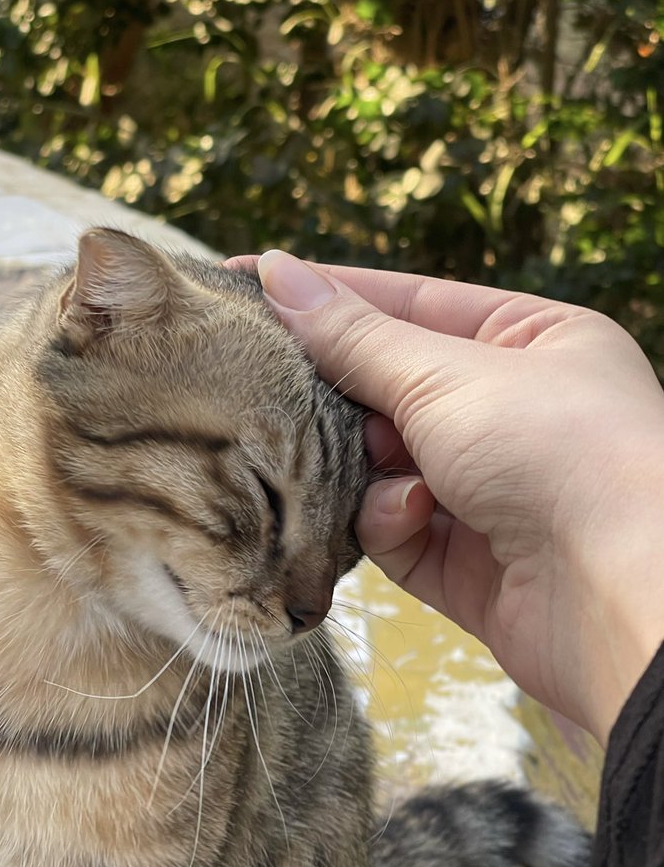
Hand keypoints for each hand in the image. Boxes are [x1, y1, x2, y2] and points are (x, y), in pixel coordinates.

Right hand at [227, 250, 663, 743]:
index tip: (244, 283)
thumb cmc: (559, 452)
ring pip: (378, 464)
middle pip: (386, 389)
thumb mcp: (448, 374)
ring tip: (376, 466)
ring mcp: (488, 490)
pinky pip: (394, 529)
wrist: (622, 593)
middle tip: (269, 386)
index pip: (407, 305)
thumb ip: (354, 337)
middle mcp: (511, 413)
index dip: (326, 296)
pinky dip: (391, 521)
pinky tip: (414, 517)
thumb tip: (279, 274)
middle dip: (340, 397)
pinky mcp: (466, 562)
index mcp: (531, 342)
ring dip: (367, 466)